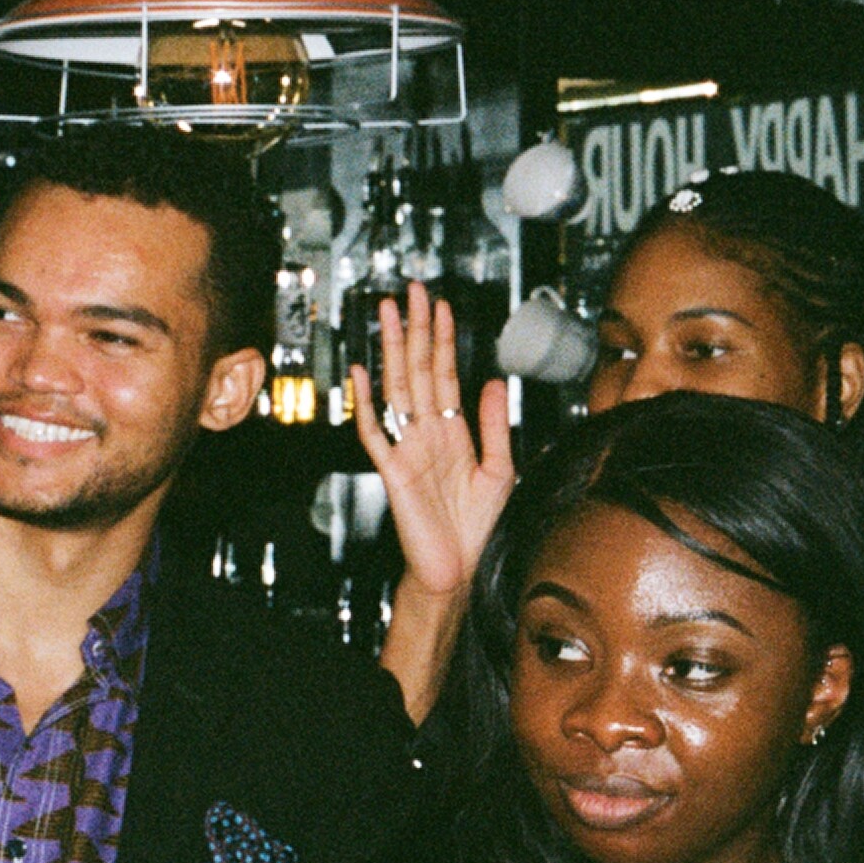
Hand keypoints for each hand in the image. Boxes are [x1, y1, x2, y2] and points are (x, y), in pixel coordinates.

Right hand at [350, 282, 514, 601]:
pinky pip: (374, 431)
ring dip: (393, 350)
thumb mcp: (501, 469)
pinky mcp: (392, 472)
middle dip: (416, 329)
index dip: (443, 339)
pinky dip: (367, 402)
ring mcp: (407, 449)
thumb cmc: (478, 528)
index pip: (445, 373)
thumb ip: (496, 425)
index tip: (441, 305)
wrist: (459, 571)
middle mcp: (426, 434)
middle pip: (418, 370)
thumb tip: (494, 381)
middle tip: (413, 291)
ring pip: (398, 388)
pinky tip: (363, 373)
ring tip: (389, 314)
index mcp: (452, 432)